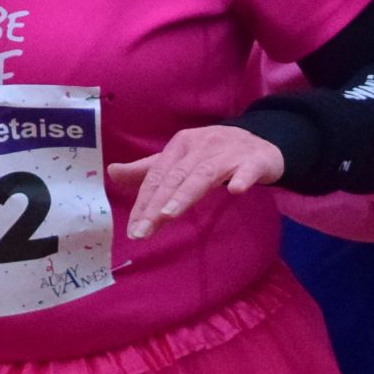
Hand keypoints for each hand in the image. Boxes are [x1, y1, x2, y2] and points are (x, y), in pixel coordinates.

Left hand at [106, 124, 285, 239]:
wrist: (261, 142)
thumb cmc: (215, 154)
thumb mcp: (180, 160)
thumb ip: (148, 170)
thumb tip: (112, 172)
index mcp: (181, 145)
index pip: (157, 176)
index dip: (144, 202)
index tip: (133, 230)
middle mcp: (202, 146)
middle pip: (176, 177)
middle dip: (157, 204)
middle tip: (143, 231)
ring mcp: (229, 152)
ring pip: (204, 174)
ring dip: (186, 193)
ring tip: (169, 214)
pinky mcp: (255, 160)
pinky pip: (248, 170)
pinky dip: (242, 178)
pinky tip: (235, 191)